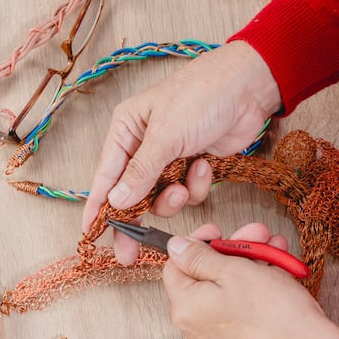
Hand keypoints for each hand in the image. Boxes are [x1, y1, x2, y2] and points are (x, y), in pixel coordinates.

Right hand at [82, 41, 281, 264]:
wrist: (249, 86)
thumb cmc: (202, 95)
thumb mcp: (166, 134)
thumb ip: (141, 172)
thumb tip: (117, 201)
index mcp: (127, 130)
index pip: (106, 176)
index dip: (98, 207)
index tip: (90, 235)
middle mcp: (145, 144)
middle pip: (132, 193)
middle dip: (137, 217)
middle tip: (131, 251)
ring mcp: (172, 156)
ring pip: (163, 197)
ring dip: (175, 197)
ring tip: (185, 184)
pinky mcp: (196, 164)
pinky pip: (189, 191)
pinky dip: (198, 185)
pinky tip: (206, 165)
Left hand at [163, 223, 338, 338]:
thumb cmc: (272, 314)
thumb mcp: (232, 270)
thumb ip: (198, 257)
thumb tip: (175, 247)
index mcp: (185, 307)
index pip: (175, 266)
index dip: (197, 243)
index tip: (219, 230)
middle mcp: (196, 326)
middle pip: (206, 275)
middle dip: (234, 249)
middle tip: (258, 233)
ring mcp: (218, 337)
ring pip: (229, 288)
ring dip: (252, 262)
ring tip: (276, 248)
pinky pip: (242, 305)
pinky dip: (258, 284)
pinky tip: (279, 268)